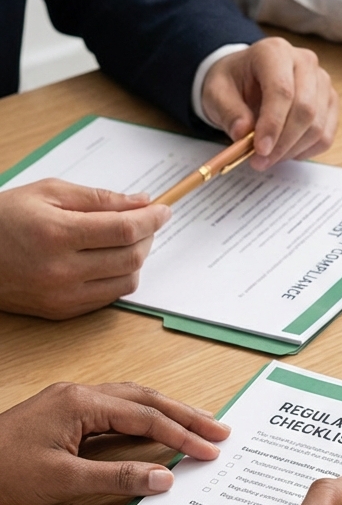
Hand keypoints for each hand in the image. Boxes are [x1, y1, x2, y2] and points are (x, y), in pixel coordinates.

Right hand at [0, 180, 170, 318]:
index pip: (125, 229)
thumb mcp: (48, 193)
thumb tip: (142, 202)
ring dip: (138, 259)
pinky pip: (110, 297)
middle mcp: (62, 270)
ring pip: (127, 281)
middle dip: (148, 237)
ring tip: (128, 240)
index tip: (163, 210)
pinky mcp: (63, 311)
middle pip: (131, 257)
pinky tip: (111, 260)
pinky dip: (120, 277)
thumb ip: (99, 198)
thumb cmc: (5, 218)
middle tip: (147, 222)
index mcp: (57, 234)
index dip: (152, 219)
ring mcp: (63, 295)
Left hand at [0, 382, 228, 504]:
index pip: (146, 418)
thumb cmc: (0, 472)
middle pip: (147, 399)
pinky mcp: (66, 412)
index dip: (182, 435)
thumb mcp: (62, 480)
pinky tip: (158, 426)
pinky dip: (145, 416)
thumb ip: (118, 477)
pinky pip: (117, 408)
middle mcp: (80, 394)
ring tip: (199, 424)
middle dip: (186, 414)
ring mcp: (72, 400)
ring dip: (168, 411)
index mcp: (81, 403)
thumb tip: (163, 478)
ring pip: (134, 400)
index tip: (209, 450)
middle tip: (220, 429)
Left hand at [201, 37, 338, 170]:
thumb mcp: (216, 93)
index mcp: (274, 51)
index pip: (282, 90)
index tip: (260, 150)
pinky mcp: (330, 103)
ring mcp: (322, 82)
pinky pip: (326, 136)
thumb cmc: (233, 82)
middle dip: (283, 143)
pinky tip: (286, 151)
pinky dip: (306, 151)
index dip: (273, 124)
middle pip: (305, 110)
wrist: (247, 78)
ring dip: (292, 150)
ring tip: (269, 157)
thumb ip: (228, 112)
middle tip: (260, 161)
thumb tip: (243, 134)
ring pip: (317, 127)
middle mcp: (305, 62)